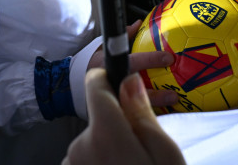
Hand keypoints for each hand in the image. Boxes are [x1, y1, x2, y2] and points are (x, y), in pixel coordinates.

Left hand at [62, 69, 185, 164]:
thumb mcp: (165, 153)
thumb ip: (142, 113)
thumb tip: (129, 80)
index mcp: (105, 134)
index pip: (95, 84)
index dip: (111, 80)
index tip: (128, 88)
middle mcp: (80, 146)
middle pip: (99, 116)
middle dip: (118, 123)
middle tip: (142, 147)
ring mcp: (72, 163)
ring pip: (93, 139)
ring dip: (109, 146)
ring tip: (132, 162)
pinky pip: (86, 157)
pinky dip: (100, 161)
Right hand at [88, 21, 177, 109]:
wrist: (70, 85)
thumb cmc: (90, 63)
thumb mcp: (102, 46)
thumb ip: (122, 35)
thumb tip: (139, 23)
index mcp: (110, 65)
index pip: (133, 61)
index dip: (151, 59)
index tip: (169, 58)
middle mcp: (111, 83)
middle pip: (137, 92)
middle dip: (156, 95)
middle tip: (174, 94)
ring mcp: (110, 100)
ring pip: (134, 108)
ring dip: (153, 108)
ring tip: (171, 107)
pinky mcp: (111, 112)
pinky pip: (130, 117)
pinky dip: (145, 117)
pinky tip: (160, 117)